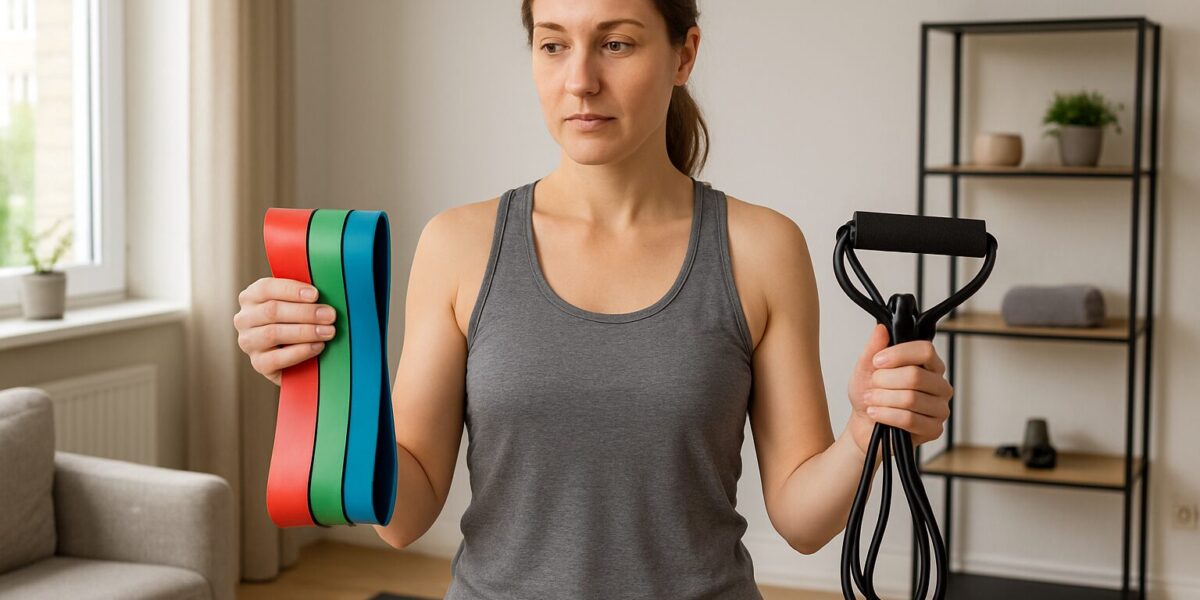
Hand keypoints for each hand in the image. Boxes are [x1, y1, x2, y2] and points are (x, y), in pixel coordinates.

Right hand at [233, 277, 336, 385]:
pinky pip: (277, 358)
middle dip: (305, 312)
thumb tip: (327, 286)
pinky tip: (318, 346)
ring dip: (305, 331)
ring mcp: (248, 342)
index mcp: (251, 297)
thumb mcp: (297, 304)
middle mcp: (244, 319)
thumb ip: (304, 295)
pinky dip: (300, 352)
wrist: (295, 356)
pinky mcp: (258, 363)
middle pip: (272, 311)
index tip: (315, 294)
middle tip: (330, 315)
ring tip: (328, 331)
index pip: (266, 288)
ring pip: (273, 333)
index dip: (291, 290)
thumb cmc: (298, 321)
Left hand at [846, 323, 952, 455]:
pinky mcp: (933, 429)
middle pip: (915, 376)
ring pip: (910, 399)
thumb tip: (882, 329)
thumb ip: (874, 348)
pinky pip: (910, 419)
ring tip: (871, 400)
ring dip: (883, 399)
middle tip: (872, 385)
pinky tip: (876, 413)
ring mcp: (939, 408)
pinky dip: (886, 415)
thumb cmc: (870, 395)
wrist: (864, 424)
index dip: (899, 354)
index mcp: (928, 366)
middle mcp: (939, 385)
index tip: (877, 361)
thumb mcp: (865, 368)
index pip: (925, 350)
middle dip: (885, 381)